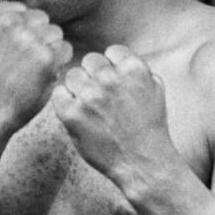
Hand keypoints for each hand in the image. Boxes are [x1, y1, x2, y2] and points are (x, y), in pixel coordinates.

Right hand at [0, 3, 72, 129]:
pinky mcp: (46, 57)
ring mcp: (27, 39)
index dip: (21, 31)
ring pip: (55, 32)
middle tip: (24, 62)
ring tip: (32, 69)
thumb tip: (26, 8)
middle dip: (37, 37)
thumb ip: (0, 22)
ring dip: (49, 49)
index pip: (21, 10)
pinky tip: (42, 76)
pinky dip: (59, 63)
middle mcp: (7, 22)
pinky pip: (65, 49)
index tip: (11, 51)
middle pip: (40, 18)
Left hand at [52, 44, 172, 182]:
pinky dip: (65, 102)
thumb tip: (119, 58)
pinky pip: (59, 94)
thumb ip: (138, 70)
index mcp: (132, 69)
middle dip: (94, 76)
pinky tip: (77, 113)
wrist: (142, 162)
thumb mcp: (155, 90)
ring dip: (79, 88)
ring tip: (91, 108)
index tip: (114, 84)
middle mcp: (110, 78)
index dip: (112, 67)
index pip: (111, 52)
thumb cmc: (149, 129)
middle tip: (102, 98)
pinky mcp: (72, 114)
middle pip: (90, 61)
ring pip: (73, 75)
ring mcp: (89, 95)